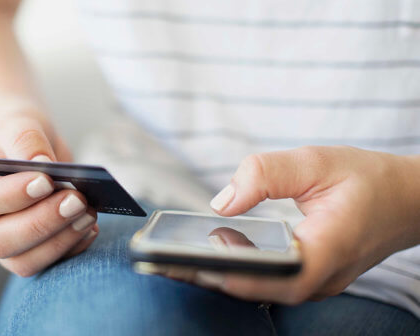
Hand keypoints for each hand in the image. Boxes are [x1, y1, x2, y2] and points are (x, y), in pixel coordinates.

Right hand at [0, 111, 98, 276]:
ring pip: (22, 262)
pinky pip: (44, 264)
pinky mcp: (23, 253)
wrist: (21, 144)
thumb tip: (43, 164)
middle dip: (41, 223)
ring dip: (59, 241)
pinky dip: (70, 249)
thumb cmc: (11, 132)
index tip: (46, 181)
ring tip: (88, 213)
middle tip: (77, 200)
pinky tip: (89, 227)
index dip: (10, 196)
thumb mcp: (14, 122)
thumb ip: (24, 139)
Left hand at [172, 146, 419, 303]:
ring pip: (264, 290)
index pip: (283, 275)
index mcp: (331, 248)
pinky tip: (206, 258)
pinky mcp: (309, 277)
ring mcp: (317, 282)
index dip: (241, 273)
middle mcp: (324, 275)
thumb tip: (221, 202)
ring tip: (173, 264)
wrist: (406, 199)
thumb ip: (267, 174)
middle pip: (263, 289)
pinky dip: (237, 273)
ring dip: (220, 278)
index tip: (201, 264)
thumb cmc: (367, 178)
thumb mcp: (318, 161)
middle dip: (213, 279)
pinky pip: (269, 283)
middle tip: (165, 266)